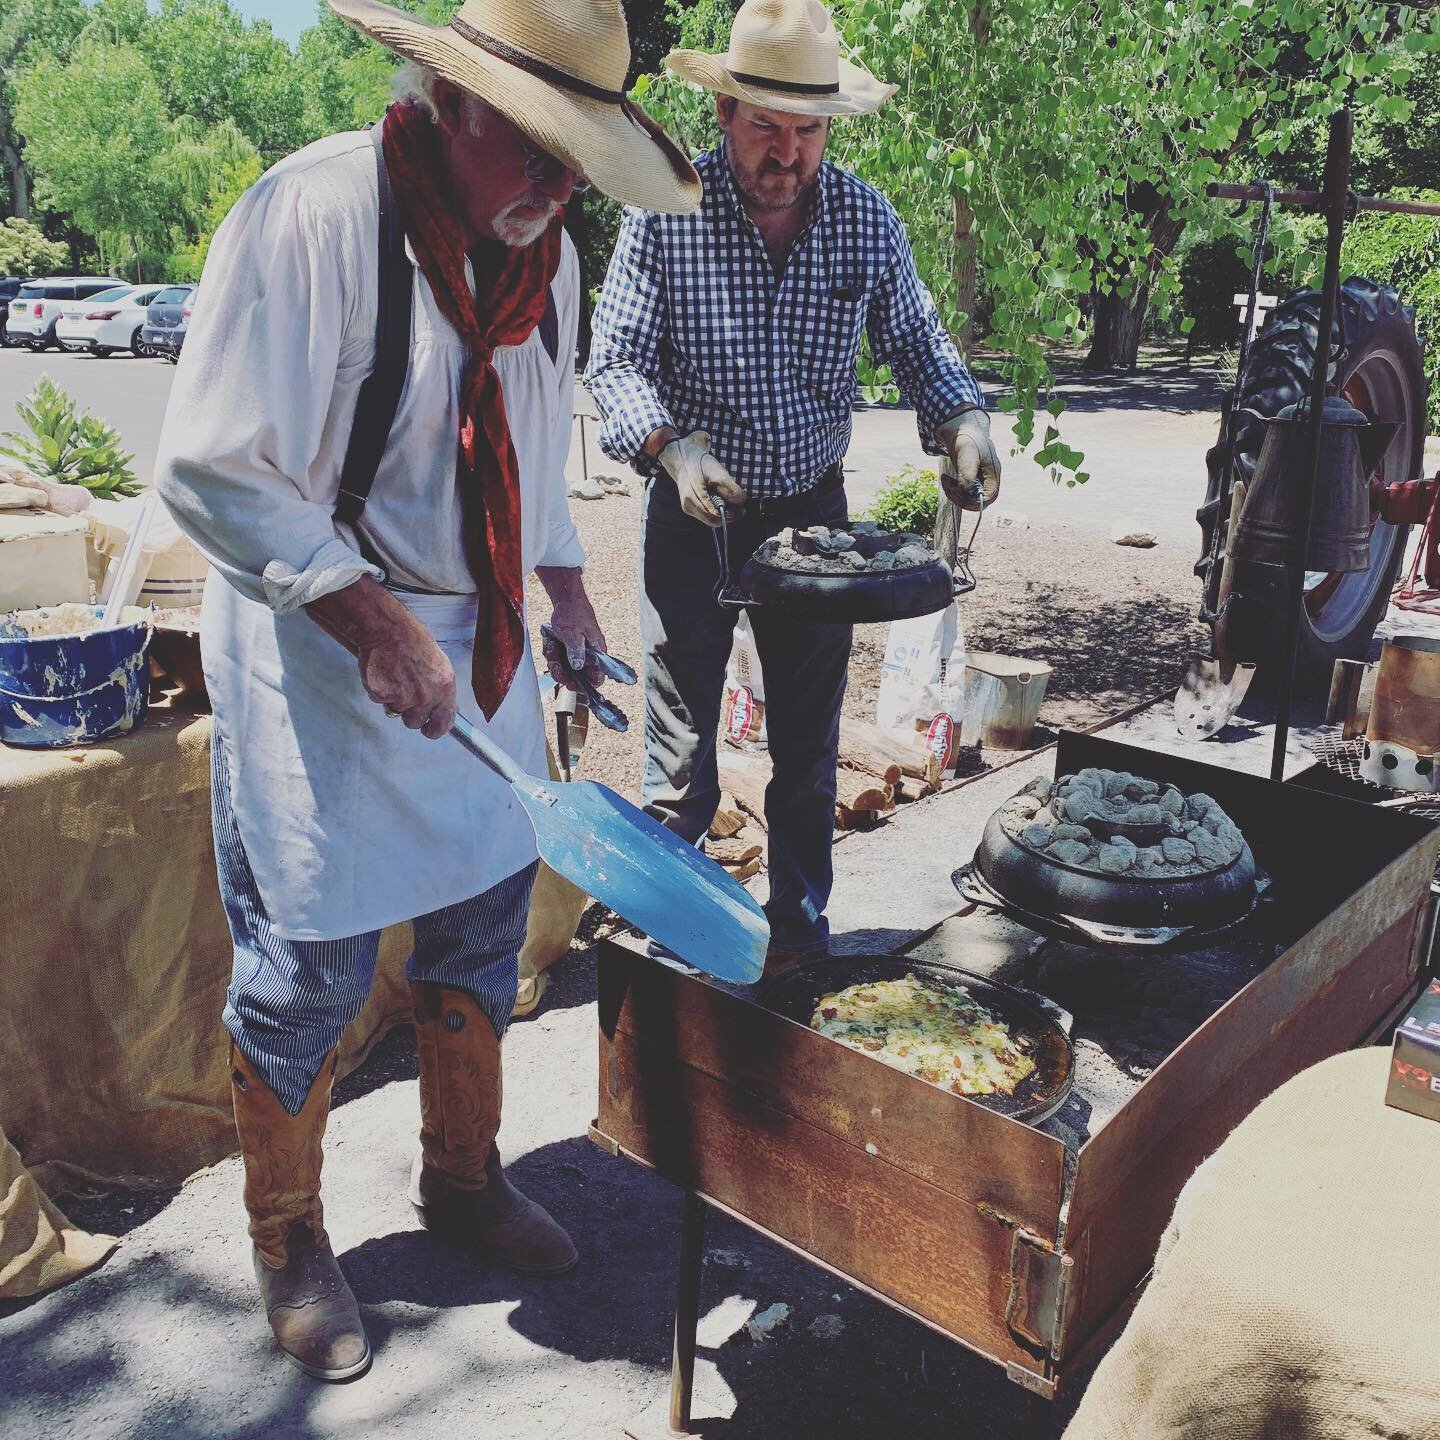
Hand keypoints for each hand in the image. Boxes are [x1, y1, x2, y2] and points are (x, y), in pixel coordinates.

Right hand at [360, 624, 457, 738]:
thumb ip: (442, 689)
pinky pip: (381, 702)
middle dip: (410, 714)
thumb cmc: (413, 643)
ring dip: (395, 702)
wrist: (387, 629)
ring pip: (397, 713)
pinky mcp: (382, 695)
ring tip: (395, 677)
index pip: (444, 723)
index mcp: (444, 687)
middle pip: (416, 723)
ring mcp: (403, 697)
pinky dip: (380, 691)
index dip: (435, 730)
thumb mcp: (439, 665)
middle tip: (405, 696)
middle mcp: (426, 696)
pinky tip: (384, 672)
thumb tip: (449, 710)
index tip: (430, 731)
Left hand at [536, 569, 606, 689]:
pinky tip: (551, 642)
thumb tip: (578, 667)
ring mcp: (577, 652)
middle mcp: (588, 655)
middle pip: (578, 676)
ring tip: (552, 647)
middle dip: (564, 673)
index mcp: (597, 652)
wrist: (566, 600)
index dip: (586, 684)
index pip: (597, 676)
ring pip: (566, 668)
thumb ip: (576, 652)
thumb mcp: (574, 634)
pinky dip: (552, 653)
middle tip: (556, 668)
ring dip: (556, 661)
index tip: (572, 685)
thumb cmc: (574, 614)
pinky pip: (559, 658)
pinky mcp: (568, 649)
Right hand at [657, 430, 745, 527]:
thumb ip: (730, 489)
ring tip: (724, 495)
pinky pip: (706, 514)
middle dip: (726, 513)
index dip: (729, 515)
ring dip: (721, 510)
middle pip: (713, 520)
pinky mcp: (689, 507)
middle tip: (736, 502)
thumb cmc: (699, 462)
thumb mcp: (717, 472)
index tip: (740, 508)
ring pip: (710, 518)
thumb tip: (740, 503)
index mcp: (693, 497)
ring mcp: (687, 508)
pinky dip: (715, 507)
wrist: (683, 458)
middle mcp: (688, 506)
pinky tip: (716, 496)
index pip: (714, 518)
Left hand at [936, 409, 1000, 511]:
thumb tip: (966, 492)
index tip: (958, 494)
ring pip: (969, 497)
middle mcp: (988, 478)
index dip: (975, 501)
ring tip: (945, 481)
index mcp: (993, 472)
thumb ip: (967, 472)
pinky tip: (945, 479)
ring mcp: (979, 478)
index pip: (990, 497)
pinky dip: (953, 488)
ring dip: (955, 494)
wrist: (960, 426)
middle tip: (948, 486)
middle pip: (979, 500)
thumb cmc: (966, 437)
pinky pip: (963, 491)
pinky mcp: (969, 477)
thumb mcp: (966, 453)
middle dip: (962, 498)